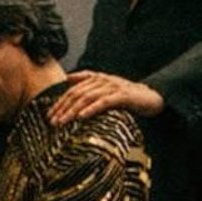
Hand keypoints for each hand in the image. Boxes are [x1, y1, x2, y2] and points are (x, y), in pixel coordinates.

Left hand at [48, 71, 163, 124]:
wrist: (152, 97)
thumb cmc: (127, 96)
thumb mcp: (106, 90)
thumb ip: (89, 87)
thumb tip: (68, 81)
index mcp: (97, 78)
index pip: (72, 89)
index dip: (59, 101)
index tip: (49, 114)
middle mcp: (103, 80)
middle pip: (77, 93)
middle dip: (62, 107)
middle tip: (52, 121)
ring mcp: (113, 87)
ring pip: (87, 97)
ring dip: (72, 110)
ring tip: (62, 121)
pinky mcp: (123, 96)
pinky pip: (104, 102)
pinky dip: (91, 109)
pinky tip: (81, 117)